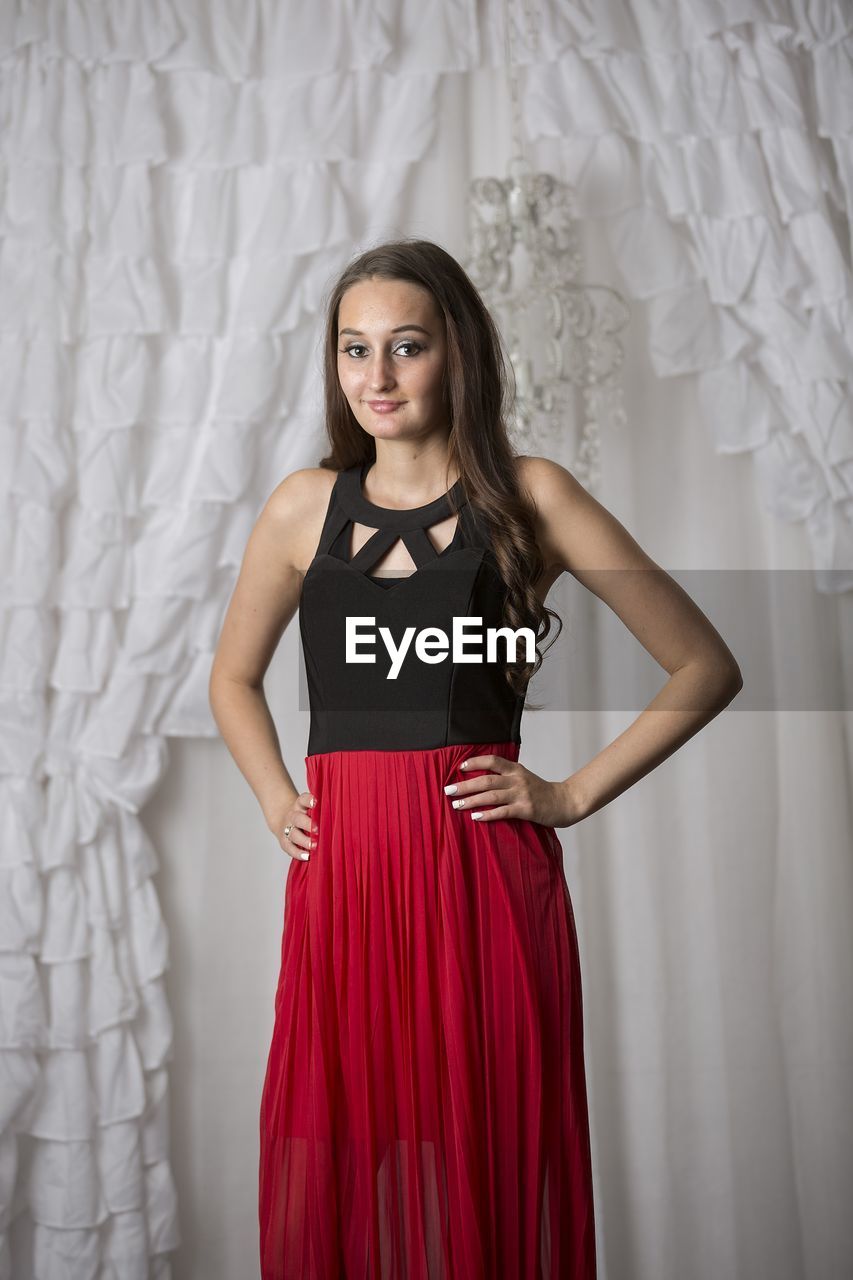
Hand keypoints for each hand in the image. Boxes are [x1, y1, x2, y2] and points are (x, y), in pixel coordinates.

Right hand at [275, 790, 318, 860]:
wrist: (285, 821)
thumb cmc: (307, 816)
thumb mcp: (313, 809)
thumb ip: (324, 811)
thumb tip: (343, 817)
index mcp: (300, 805)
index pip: (303, 800)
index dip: (308, 800)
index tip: (316, 802)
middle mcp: (293, 816)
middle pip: (298, 818)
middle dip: (307, 824)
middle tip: (317, 830)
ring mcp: (288, 829)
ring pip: (293, 834)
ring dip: (304, 840)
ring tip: (314, 846)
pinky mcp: (285, 842)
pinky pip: (289, 848)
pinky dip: (297, 853)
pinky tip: (307, 856)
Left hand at [443, 755, 579, 828]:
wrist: (564, 802)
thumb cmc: (541, 791)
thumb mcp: (524, 777)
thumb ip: (507, 776)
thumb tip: (481, 779)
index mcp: (516, 769)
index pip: (492, 761)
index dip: (475, 762)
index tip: (460, 768)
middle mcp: (517, 779)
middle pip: (486, 780)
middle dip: (465, 786)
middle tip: (448, 791)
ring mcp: (521, 794)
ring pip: (491, 796)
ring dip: (471, 801)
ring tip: (457, 805)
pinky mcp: (525, 810)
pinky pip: (502, 812)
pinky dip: (488, 814)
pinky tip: (476, 817)